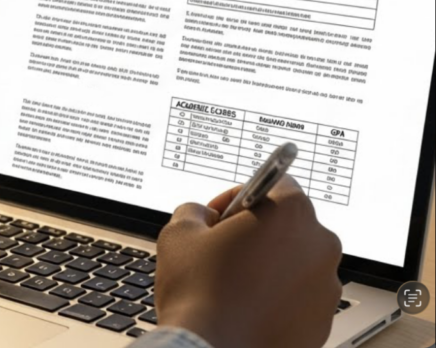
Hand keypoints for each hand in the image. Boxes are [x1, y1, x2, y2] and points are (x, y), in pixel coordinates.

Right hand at [155, 175, 342, 347]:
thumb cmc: (199, 292)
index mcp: (290, 213)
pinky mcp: (323, 321)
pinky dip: (278, 297)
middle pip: (287, 224)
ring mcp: (326, 287)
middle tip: (222, 249)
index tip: (222, 215)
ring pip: (295, 262)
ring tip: (233, 283)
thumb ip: (195, 210)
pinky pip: (300, 297)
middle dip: (256, 232)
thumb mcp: (179, 232)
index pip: (273, 183)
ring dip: (268, 265)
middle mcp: (320, 245)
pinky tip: (246, 306)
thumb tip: (202, 216)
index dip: (239, 197)